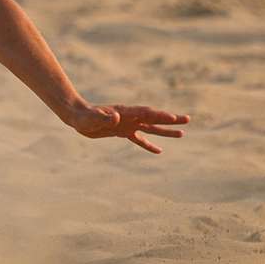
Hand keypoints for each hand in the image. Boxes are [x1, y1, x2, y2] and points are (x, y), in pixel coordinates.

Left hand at [65, 101, 190, 153]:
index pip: (146, 113)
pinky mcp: (123, 132)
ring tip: (182, 134)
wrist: (77, 117)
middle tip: (187, 120)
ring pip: (151, 128)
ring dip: (166, 131)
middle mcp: (130, 117)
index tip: (173, 118)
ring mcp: (128, 124)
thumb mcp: (92, 117)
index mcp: (125, 112)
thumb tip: (115, 116)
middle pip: (154, 118)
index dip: (159, 115)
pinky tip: (159, 151)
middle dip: (170, 119)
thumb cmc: (83, 116)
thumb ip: (104, 116)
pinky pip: (139, 139)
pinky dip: (149, 145)